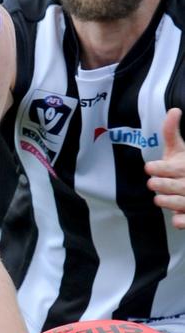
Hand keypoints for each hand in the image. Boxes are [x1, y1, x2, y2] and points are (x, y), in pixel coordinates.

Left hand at [145, 108, 184, 228]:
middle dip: (157, 185)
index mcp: (184, 166)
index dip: (156, 169)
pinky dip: (179, 220)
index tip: (151, 168)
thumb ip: (172, 132)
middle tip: (155, 183)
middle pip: (164, 186)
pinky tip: (177, 217)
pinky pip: (182, 222)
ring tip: (161, 198)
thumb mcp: (180, 149)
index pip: (167, 168)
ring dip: (163, 201)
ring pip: (171, 204)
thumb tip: (174, 110)